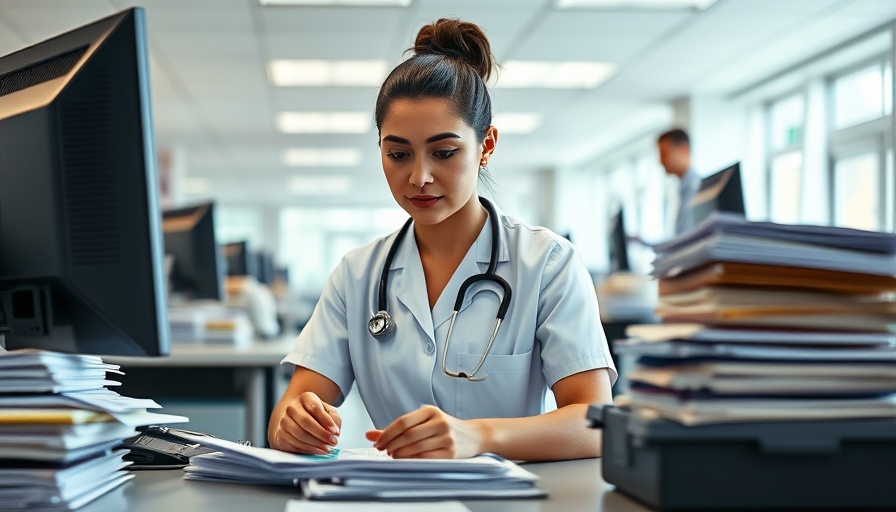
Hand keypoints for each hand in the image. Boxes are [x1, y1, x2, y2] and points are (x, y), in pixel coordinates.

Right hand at [272, 391, 340, 454]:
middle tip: (333, 442)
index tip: (335, 431)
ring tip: (326, 448)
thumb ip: (334, 418)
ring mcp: (284, 422)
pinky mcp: (280, 436)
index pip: (315, 407)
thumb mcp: (328, 411)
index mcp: (305, 398)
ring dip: (315, 444)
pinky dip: (307, 450)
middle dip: (321, 434)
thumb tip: (334, 430)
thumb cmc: (314, 416)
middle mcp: (292, 408)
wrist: (294, 420)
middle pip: (306, 422)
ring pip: (300, 435)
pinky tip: (316, 451)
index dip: (326, 421)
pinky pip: (294, 445)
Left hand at [365, 405, 484, 458]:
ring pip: (416, 448)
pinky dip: (413, 460)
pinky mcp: (451, 452)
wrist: (474, 435)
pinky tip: (407, 460)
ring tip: (393, 456)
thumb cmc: (444, 428)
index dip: (387, 433)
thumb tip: (369, 434)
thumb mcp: (423, 421)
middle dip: (392, 445)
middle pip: (408, 435)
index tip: (377, 442)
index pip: (403, 422)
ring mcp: (446, 437)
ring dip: (400, 454)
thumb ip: (397, 428)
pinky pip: (426, 458)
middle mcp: (439, 422)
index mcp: (430, 411)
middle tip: (384, 451)